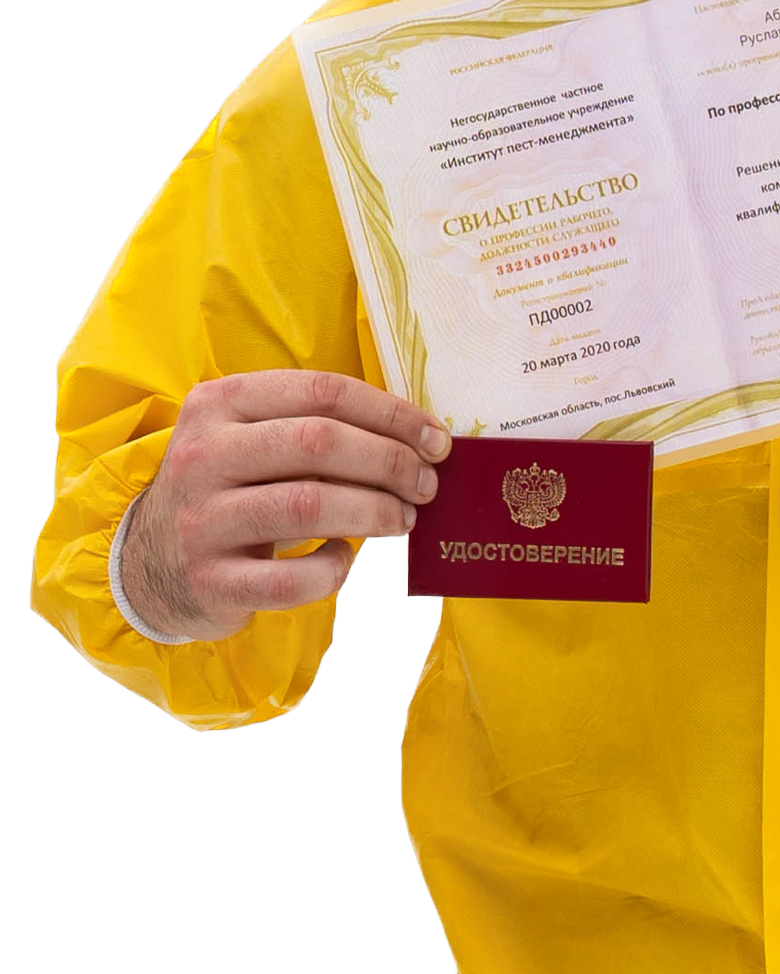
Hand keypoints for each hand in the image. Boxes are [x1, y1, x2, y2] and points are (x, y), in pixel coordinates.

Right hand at [120, 370, 449, 641]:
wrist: (150, 564)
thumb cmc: (225, 492)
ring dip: (374, 512)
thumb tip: (412, 439)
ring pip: (308, 506)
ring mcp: (203, 521)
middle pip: (318, 443)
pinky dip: (333, 568)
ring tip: (404, 519)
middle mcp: (204, 456)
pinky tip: (344, 558)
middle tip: (426, 484)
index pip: (320, 391)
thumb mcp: (247, 441)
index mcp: (218, 405)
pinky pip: (292, 578)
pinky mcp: (213, 581)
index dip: (390, 413)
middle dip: (389, 461)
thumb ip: (310, 428)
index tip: (435, 439)